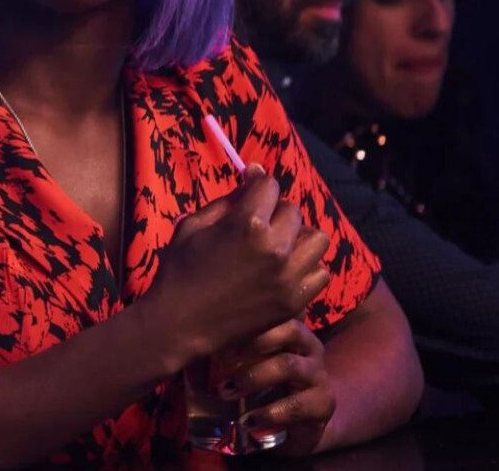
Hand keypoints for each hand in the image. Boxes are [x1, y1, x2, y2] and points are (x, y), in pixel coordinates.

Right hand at [142, 166, 332, 361]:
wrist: (180, 323)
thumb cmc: (179, 269)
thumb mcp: (193, 225)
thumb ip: (227, 200)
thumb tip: (252, 175)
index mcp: (247, 223)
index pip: (269, 185)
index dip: (257, 184)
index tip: (250, 190)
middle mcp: (276, 247)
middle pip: (293, 211)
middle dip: (275, 211)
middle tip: (258, 223)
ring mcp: (289, 276)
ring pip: (316, 239)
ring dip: (298, 237)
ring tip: (279, 246)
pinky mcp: (294, 300)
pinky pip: (319, 272)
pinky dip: (306, 267)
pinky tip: (285, 270)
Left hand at [213, 318, 334, 454]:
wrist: (297, 425)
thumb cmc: (263, 385)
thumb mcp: (243, 363)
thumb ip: (222, 348)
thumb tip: (180, 337)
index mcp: (289, 329)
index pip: (274, 311)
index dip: (245, 319)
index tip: (215, 332)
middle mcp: (309, 346)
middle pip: (289, 330)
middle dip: (252, 342)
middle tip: (221, 359)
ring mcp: (318, 374)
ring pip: (288, 365)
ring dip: (252, 377)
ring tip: (226, 391)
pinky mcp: (324, 404)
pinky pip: (298, 404)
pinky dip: (269, 412)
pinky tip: (248, 420)